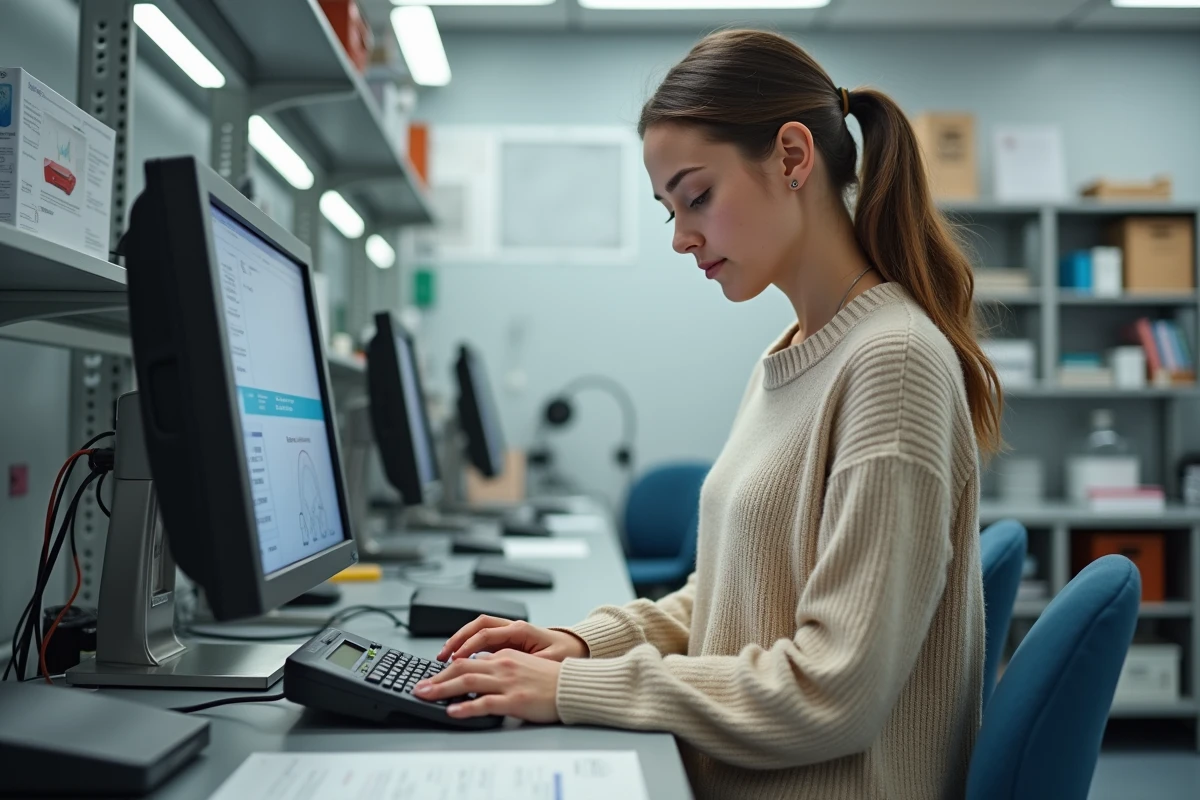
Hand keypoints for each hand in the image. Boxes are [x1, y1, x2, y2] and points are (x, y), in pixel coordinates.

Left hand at [414, 649, 561, 722]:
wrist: (574, 686)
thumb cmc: (551, 679)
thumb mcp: (522, 664)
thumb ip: (500, 666)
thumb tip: (478, 672)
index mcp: (504, 655)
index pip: (467, 660)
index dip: (445, 669)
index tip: (431, 678)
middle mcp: (503, 665)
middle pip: (461, 668)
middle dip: (436, 678)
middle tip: (419, 687)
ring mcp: (508, 682)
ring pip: (467, 682)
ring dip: (442, 689)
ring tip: (425, 696)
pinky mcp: (515, 699)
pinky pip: (485, 702)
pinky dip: (466, 707)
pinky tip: (453, 711)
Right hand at [436, 616, 588, 662]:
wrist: (578, 649)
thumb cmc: (565, 655)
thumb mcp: (547, 661)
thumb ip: (525, 663)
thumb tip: (503, 669)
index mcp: (521, 630)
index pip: (487, 633)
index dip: (468, 645)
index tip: (455, 658)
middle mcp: (512, 628)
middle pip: (477, 627)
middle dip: (456, 640)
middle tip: (441, 657)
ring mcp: (508, 633)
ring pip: (477, 630)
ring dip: (459, 641)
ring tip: (444, 656)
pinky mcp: (508, 641)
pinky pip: (483, 640)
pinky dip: (469, 646)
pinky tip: (459, 658)